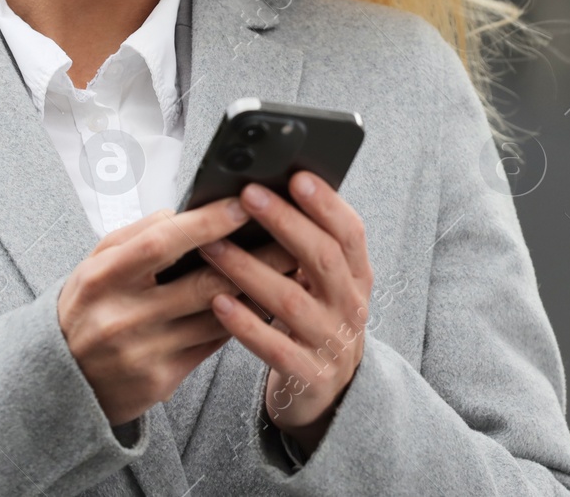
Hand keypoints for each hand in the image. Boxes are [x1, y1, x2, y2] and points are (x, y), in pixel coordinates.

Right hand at [57, 198, 296, 425]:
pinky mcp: (160, 381)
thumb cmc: (87, 308)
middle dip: (256, 257)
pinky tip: (265, 302)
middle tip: (293, 236)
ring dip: (259, 290)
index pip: (162, 243)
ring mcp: (144, 352)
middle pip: (204, 282)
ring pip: (218, 316)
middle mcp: (123, 316)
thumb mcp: (95, 265)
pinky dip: (242, 320)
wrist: (59, 381)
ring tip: (292, 267)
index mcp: (104, 278)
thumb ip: (137, 236)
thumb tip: (186, 212)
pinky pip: (212, 344)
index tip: (244, 204)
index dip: (207, 222)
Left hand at [202, 173, 372, 455]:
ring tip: (213, 246)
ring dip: (250, 270)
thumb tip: (270, 190)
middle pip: (323, 258)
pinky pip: (275, 348)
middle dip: (285, 223)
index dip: (326, 204)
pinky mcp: (309, 377)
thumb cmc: (314, 322)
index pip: (349, 233)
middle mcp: (349, 307)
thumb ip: (307, 247)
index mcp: (356, 277)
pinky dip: (246, 325)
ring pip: (291, 301)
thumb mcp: (324, 285)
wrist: (327, 394)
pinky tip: (218, 302)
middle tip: (248, 195)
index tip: (296, 176)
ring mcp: (331, 343)